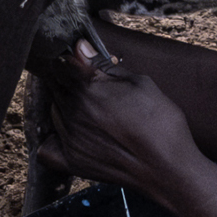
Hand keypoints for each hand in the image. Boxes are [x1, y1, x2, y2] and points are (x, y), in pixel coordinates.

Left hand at [31, 37, 210, 206]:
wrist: (169, 169)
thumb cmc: (161, 124)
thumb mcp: (140, 83)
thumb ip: (104, 65)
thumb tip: (81, 48)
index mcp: (88, 88)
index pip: (60, 63)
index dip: (70, 60)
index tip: (81, 62)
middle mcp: (73, 111)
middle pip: (55, 86)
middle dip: (69, 82)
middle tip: (94, 89)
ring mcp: (69, 138)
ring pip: (54, 111)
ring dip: (66, 106)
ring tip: (94, 112)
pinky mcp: (71, 161)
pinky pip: (47, 147)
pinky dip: (54, 138)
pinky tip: (72, 134)